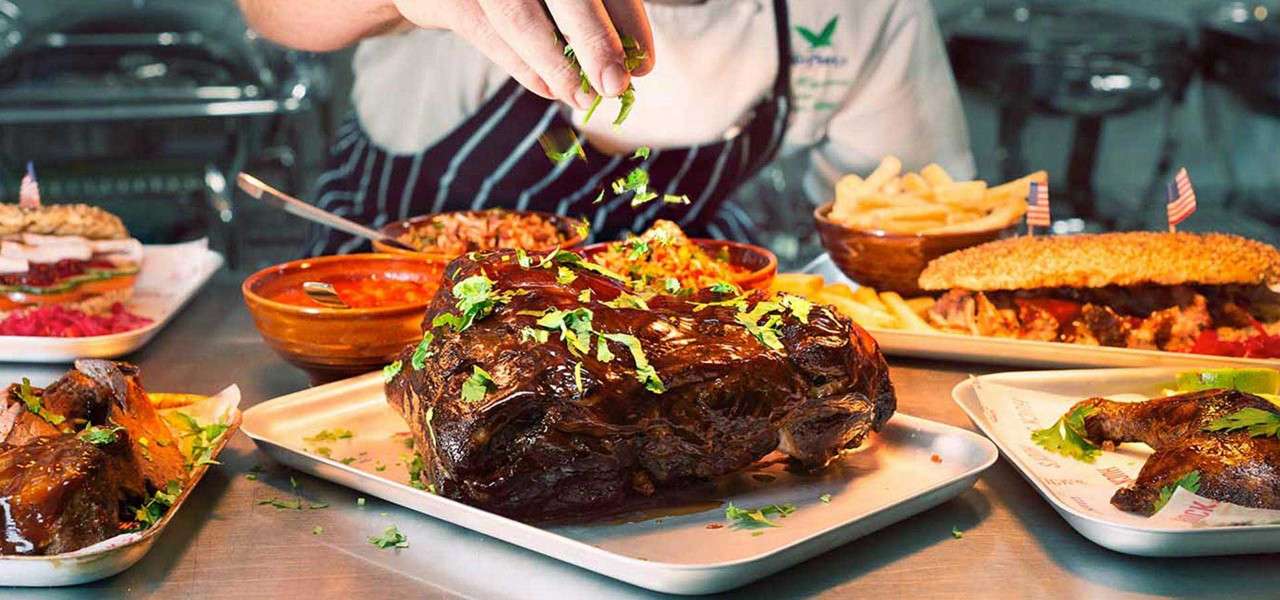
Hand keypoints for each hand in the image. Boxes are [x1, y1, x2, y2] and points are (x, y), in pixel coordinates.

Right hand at [393, 0, 654, 108]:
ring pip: (517, 17)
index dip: (627, 20)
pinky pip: (487, 32)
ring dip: (555, 66)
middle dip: (594, 42)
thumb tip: (635, 60)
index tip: (644, 65)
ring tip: (583, 98)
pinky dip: (522, 66)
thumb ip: (593, 11)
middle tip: (616, 86)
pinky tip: (551, 90)